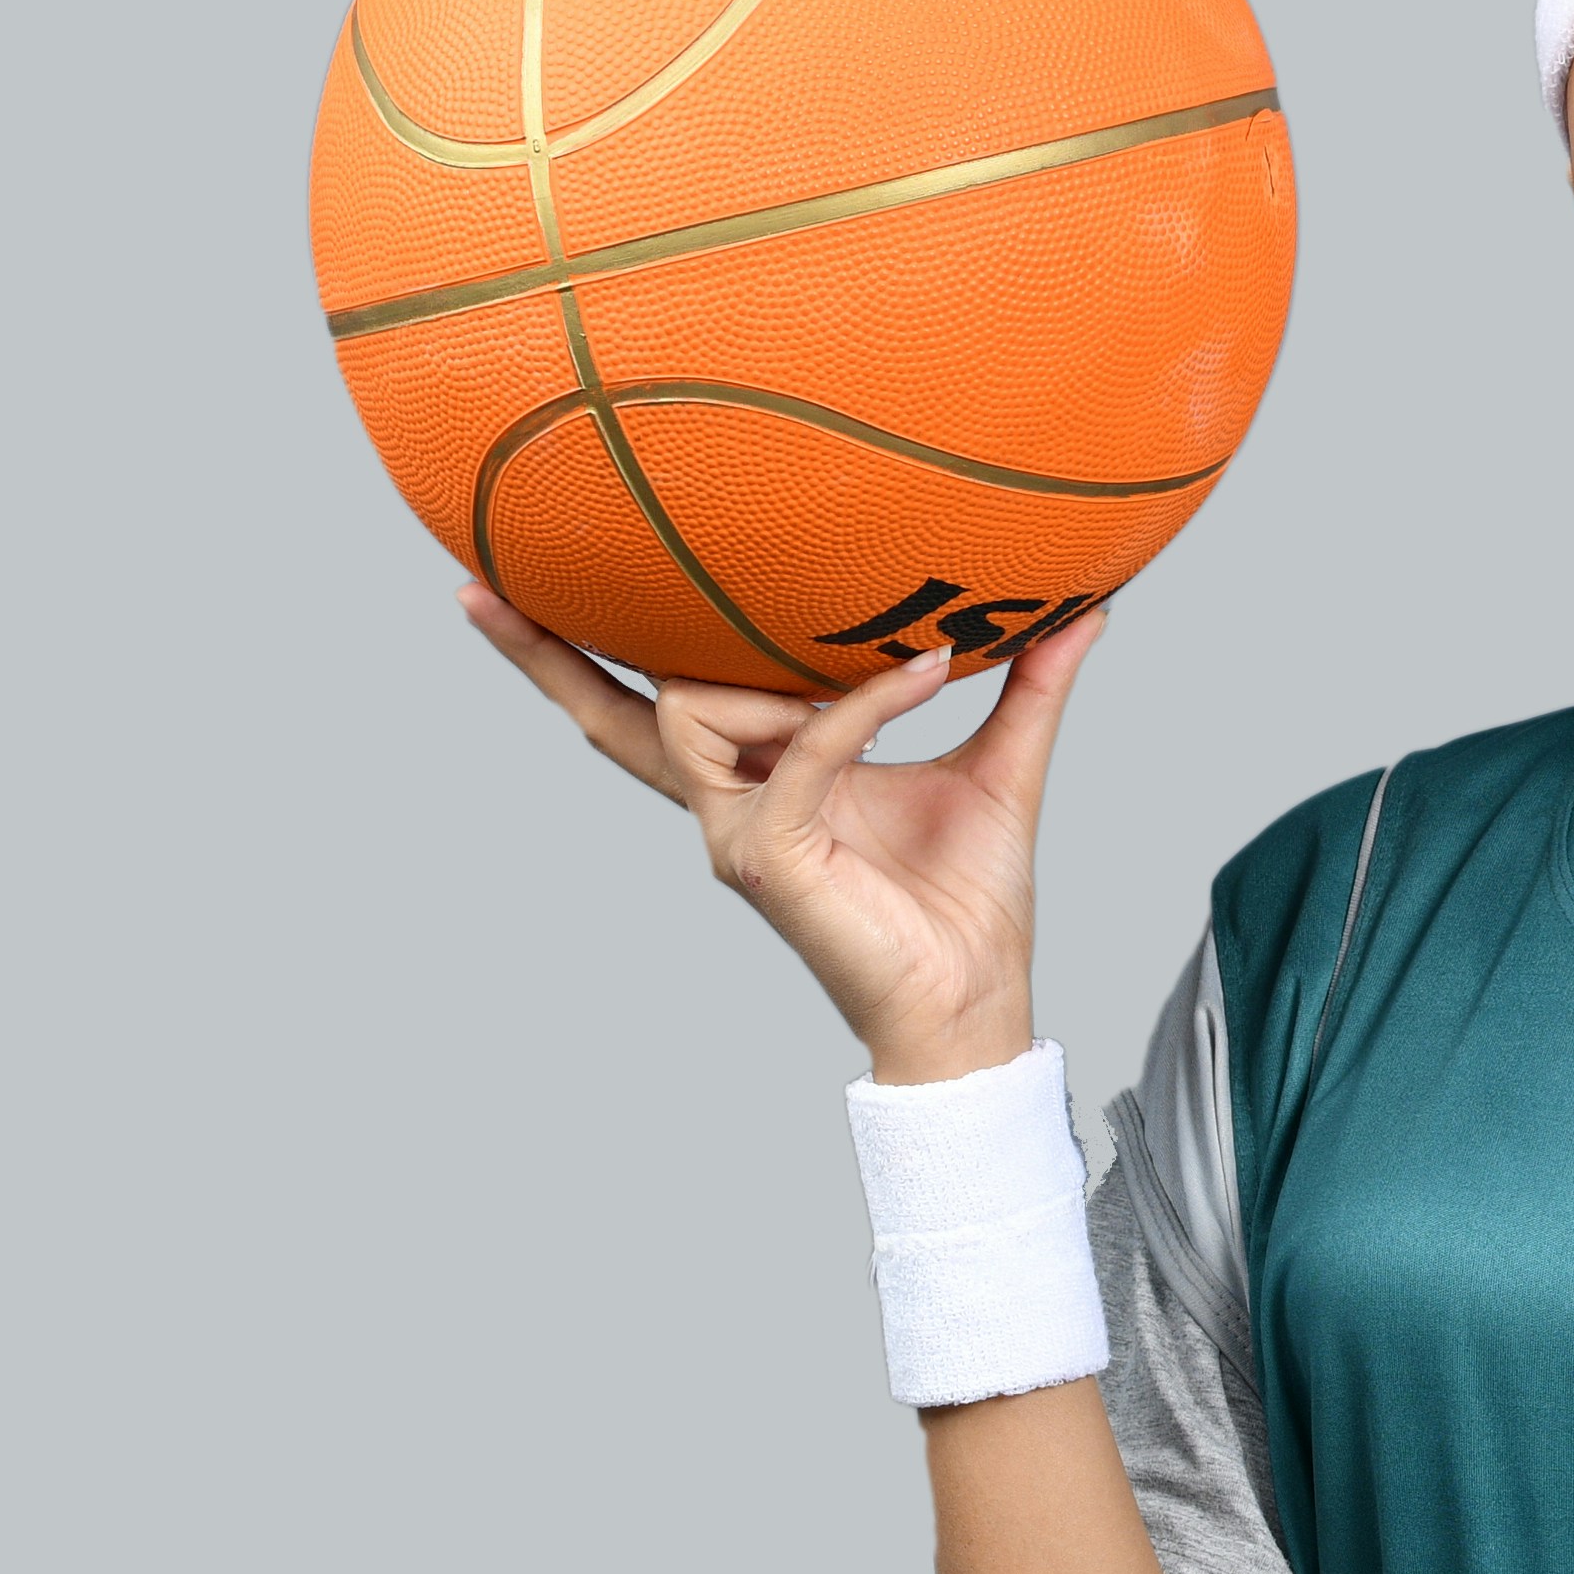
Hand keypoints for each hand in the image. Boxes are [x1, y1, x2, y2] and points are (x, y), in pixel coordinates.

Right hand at [460, 585, 1099, 1083]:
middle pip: (611, 712)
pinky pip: (799, 752)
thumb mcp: (1000, 766)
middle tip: (491, 578)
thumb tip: (1082, 607)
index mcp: (757, 775)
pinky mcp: (769, 857)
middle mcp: (726, 800)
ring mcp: (737, 830)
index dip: (576, 650)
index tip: (516, 574)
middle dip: (551, 649)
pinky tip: (925, 675)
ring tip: (894, 661)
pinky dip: (860, 708)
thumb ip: (1024, 684)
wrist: (977, 1000)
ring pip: (694, 711)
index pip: (648, 701)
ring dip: (778, 673)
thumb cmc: (970, 899)